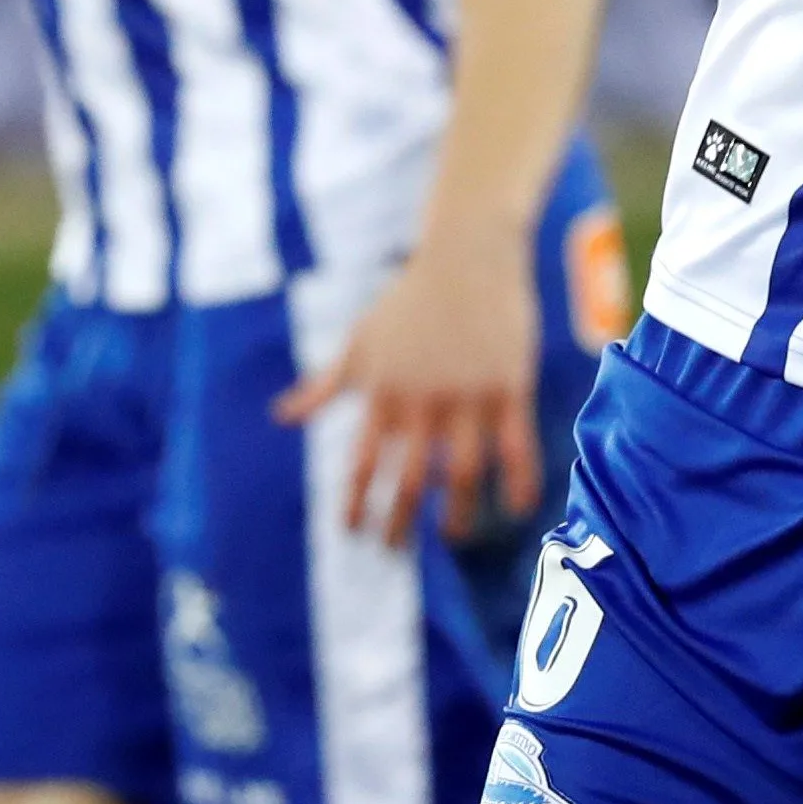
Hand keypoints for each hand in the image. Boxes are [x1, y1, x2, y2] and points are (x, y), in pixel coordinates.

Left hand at [277, 231, 543, 545]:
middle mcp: (422, 401)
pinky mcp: (509, 386)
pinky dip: (519, 479)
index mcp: (383, 393)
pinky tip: (520, 507)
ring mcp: (468, 396)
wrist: (468, 253)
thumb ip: (324, 385)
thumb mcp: (360, 342)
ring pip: (464, 472)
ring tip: (455, 535)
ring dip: (459, 512)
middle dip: (400, 522)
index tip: (351, 533)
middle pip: (410, 479)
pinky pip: (517, 444)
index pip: (362, 462)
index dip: (356, 503)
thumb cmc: (409, 298)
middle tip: (394, 550)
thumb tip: (282, 416)